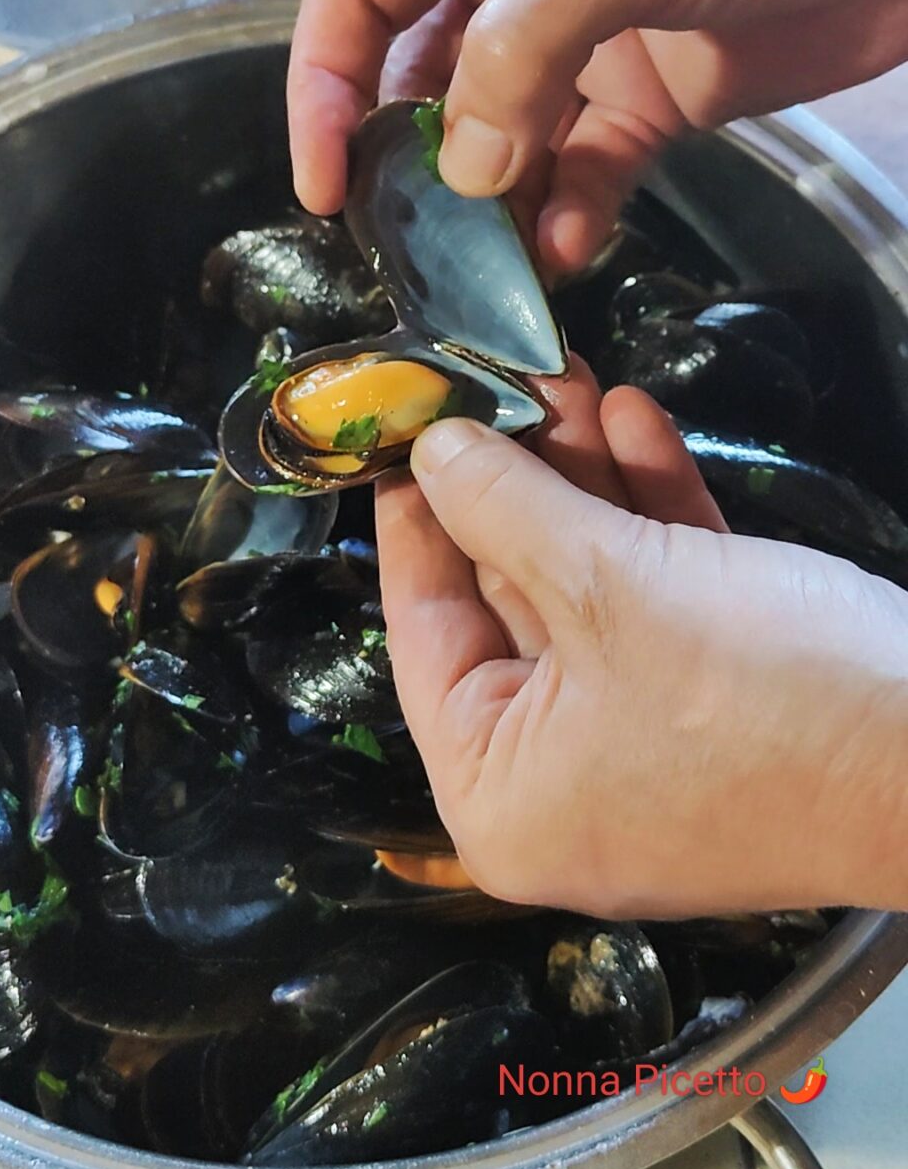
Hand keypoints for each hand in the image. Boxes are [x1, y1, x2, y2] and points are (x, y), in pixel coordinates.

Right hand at [289, 0, 907, 270]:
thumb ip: (524, 50)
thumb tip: (460, 172)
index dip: (324, 86)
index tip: (324, 183)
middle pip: (421, 82)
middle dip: (413, 167)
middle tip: (413, 248)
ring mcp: (581, 45)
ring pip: (500, 142)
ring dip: (492, 211)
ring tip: (490, 274)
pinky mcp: (643, 101)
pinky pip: (583, 170)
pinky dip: (571, 214)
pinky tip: (571, 248)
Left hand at [375, 365, 907, 916]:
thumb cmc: (762, 695)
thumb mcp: (609, 588)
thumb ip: (506, 510)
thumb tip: (435, 453)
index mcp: (501, 793)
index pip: (424, 634)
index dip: (416, 521)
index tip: (406, 433)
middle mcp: (558, 780)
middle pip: (511, 601)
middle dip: (517, 479)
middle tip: (497, 381)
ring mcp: (641, 743)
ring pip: (589, 590)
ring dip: (585, 482)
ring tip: (565, 375)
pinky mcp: (714, 705)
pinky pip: (657, 603)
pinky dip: (649, 518)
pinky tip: (635, 420)